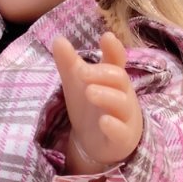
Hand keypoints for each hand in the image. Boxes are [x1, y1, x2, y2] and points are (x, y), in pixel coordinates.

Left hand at [51, 32, 143, 171]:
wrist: (95, 144)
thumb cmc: (91, 107)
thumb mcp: (77, 84)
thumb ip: (69, 63)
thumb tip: (58, 39)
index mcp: (112, 80)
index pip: (117, 61)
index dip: (114, 50)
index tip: (106, 37)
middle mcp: (122, 95)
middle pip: (120, 79)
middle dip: (102, 74)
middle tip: (82, 73)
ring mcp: (125, 117)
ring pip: (122, 104)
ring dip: (107, 96)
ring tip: (90, 92)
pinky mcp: (122, 138)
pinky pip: (122, 132)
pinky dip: (114, 126)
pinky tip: (103, 122)